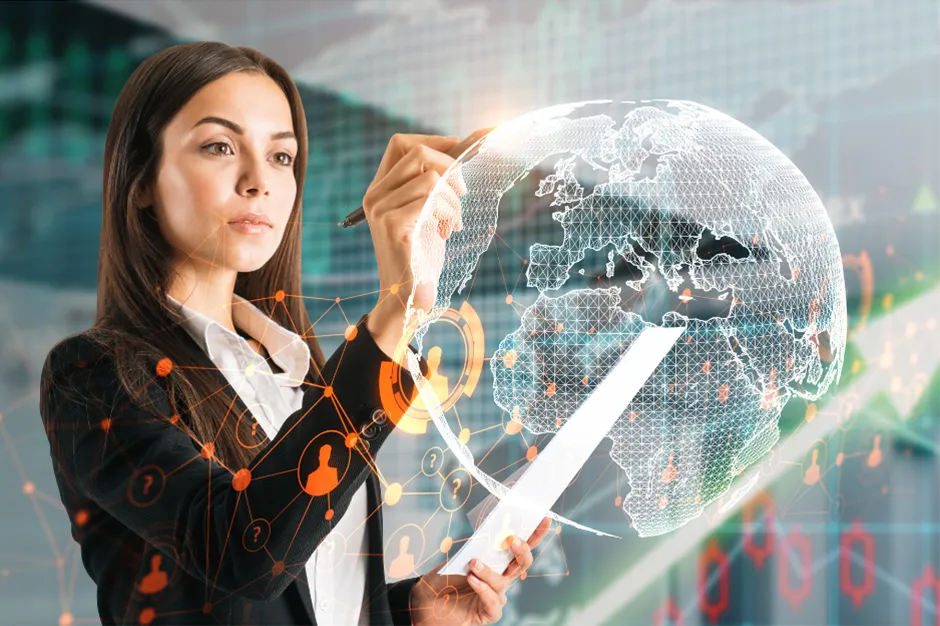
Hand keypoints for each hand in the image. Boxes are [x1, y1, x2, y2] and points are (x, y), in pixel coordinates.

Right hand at [363, 129, 491, 357]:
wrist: (408, 296)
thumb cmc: (421, 256)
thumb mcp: (425, 213)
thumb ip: (430, 186)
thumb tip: (458, 152)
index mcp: (379, 189)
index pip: (400, 143)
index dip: (432, 141)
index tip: (458, 150)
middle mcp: (374, 195)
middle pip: (417, 153)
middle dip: (450, 168)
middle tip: (462, 192)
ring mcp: (380, 209)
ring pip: (431, 178)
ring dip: (453, 199)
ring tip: (453, 222)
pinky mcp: (393, 225)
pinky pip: (432, 199)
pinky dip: (449, 213)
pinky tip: (448, 231)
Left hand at [408, 517, 551, 624]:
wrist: (426, 604)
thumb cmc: (442, 579)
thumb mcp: (455, 557)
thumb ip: (471, 547)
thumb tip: (484, 534)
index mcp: (497, 562)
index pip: (519, 546)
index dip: (535, 534)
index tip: (544, 518)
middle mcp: (501, 578)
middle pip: (522, 564)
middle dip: (522, 550)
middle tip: (512, 539)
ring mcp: (496, 596)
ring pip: (504, 582)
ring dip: (490, 571)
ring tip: (473, 564)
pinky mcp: (488, 613)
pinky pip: (494, 603)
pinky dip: (483, 589)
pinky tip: (472, 580)